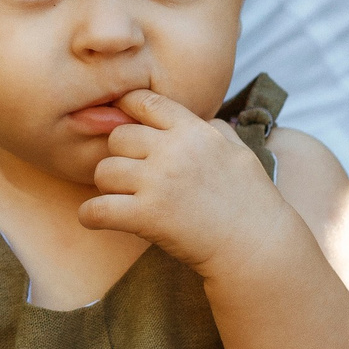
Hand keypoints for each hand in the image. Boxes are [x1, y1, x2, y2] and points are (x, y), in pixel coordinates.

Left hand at [79, 89, 303, 276]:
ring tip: (122, 199)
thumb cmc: (252, 202)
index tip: (124, 124)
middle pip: (117, 137)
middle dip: (120, 156)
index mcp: (193, 131)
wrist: (257, 247)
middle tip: (131, 176)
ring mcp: (158, 183)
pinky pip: (95, 209)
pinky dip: (91, 216)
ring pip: (103, 171)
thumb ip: (214, 130)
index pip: (144, 101)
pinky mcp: (146, 216)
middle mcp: (173, 151)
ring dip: (108, 187)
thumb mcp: (238, 152)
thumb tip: (201, 118)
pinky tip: (97, 219)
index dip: (127, 110)